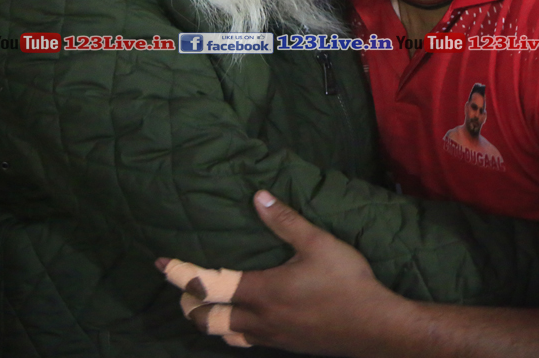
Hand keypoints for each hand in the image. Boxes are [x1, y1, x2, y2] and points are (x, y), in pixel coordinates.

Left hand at [159, 191, 405, 355]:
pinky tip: (243, 318)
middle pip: (207, 319)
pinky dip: (232, 329)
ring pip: (224, 334)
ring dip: (209, 320)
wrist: (375, 327)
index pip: (208, 285)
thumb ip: (285, 221)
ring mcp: (271, 336)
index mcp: (261, 292)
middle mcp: (259, 319)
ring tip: (207, 303)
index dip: (181, 274)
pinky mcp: (285, 345)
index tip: (162, 263)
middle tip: (184, 287)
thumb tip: (258, 196)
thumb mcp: (318, 243)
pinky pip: (246, 340)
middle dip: (190, 304)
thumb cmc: (347, 283)